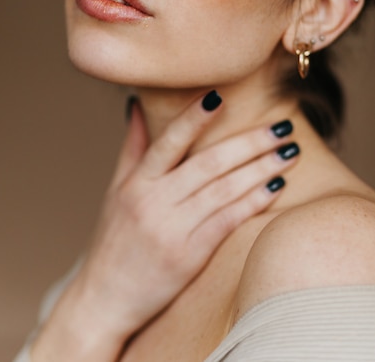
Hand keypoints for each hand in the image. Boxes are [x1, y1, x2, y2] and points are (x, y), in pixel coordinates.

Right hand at [32, 92, 297, 360]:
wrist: (104, 299)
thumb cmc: (113, 239)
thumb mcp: (116, 190)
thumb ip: (133, 146)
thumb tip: (137, 103)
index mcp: (136, 183)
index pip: (168, 142)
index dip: (194, 118)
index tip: (220, 96)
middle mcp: (153, 203)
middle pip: (208, 164)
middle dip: (250, 142)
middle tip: (282, 126)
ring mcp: (172, 231)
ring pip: (224, 191)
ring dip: (261, 168)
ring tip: (289, 152)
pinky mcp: (188, 257)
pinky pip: (227, 222)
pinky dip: (253, 202)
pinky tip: (276, 186)